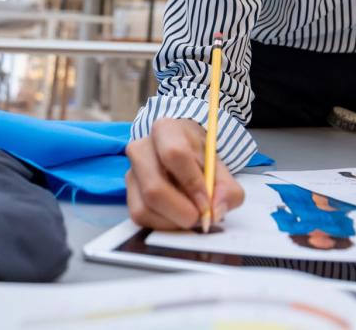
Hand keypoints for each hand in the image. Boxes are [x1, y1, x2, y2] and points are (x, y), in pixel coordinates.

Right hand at [125, 117, 244, 229]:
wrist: (182, 155)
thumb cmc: (200, 159)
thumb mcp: (220, 168)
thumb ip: (227, 189)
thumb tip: (216, 212)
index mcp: (166, 130)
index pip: (175, 155)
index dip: (192, 184)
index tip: (207, 204)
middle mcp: (141, 148)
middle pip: (154, 188)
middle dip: (181, 211)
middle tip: (202, 219)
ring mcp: (131, 172)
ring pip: (144, 208)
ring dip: (173, 222)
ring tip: (192, 216)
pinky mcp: (128, 194)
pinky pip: (141, 217)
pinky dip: (163, 225)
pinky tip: (178, 217)